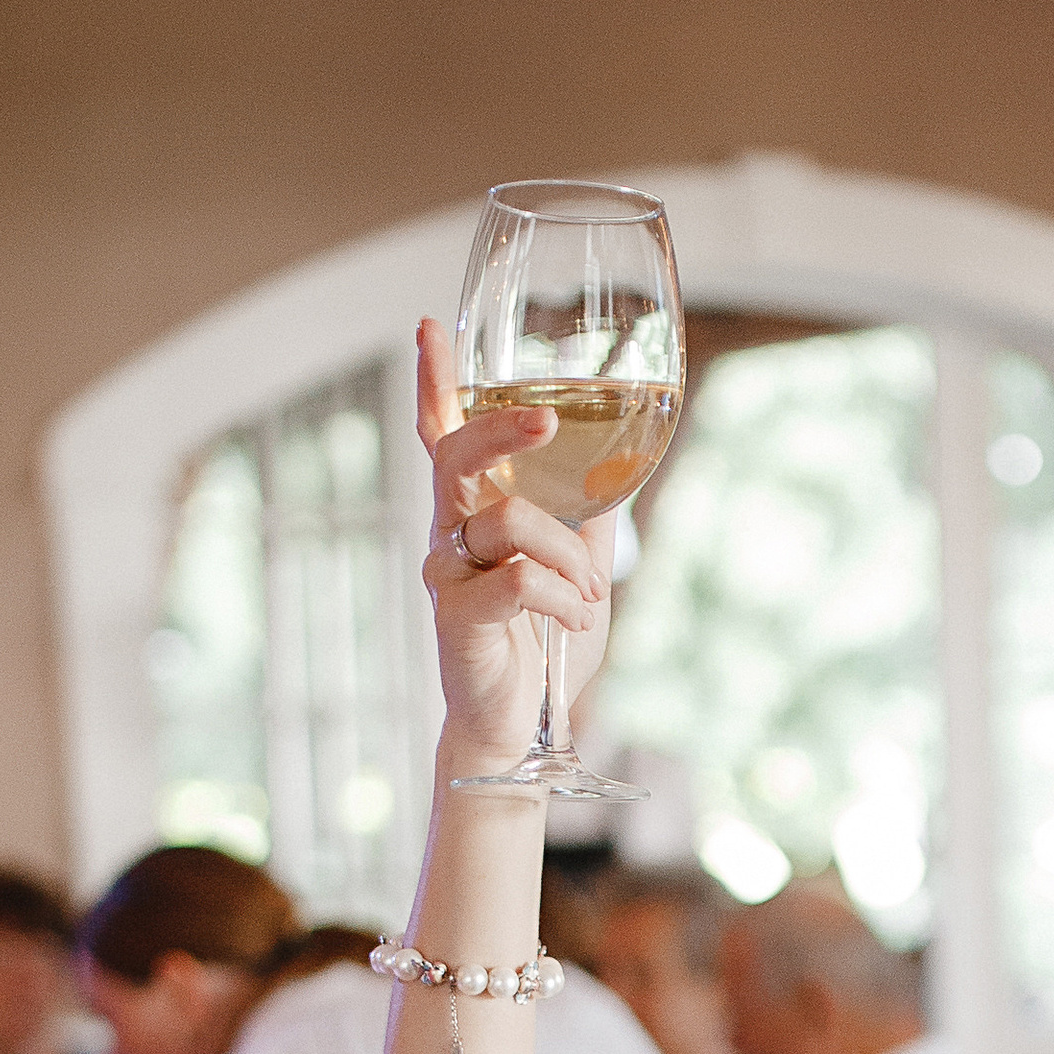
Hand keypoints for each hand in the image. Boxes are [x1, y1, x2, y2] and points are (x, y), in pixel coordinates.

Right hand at [414, 318, 614, 774]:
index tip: (430, 327)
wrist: (520, 726)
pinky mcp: (458, 616)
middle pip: (454, 452)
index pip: (441, 434)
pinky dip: (562, 597)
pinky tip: (575, 619)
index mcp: (471, 511)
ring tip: (588, 596)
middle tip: (546, 422)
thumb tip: (624, 462)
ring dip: (567, 556)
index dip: (433, 382)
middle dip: (502, 429)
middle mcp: (448, 533)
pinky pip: (517, 580)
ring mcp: (447, 573)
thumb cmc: (540, 646)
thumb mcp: (577, 567)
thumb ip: (587, 515)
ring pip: (506, 520)